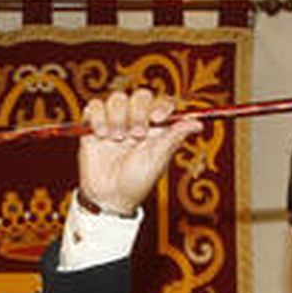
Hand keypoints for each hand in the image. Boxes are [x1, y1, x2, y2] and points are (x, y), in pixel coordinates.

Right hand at [78, 88, 202, 212]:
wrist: (109, 196)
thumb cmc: (138, 182)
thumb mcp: (158, 159)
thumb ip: (175, 136)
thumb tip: (199, 123)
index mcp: (156, 128)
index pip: (162, 102)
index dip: (161, 105)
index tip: (157, 119)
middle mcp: (136, 121)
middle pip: (140, 95)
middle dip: (138, 112)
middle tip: (135, 135)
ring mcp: (115, 121)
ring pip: (117, 98)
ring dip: (118, 116)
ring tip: (116, 138)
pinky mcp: (93, 125)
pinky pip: (94, 106)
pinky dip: (98, 116)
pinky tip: (101, 134)